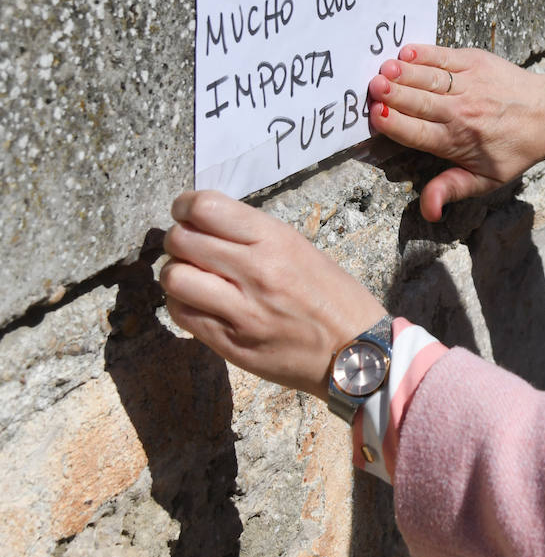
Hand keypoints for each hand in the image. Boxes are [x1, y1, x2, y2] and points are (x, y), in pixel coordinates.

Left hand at [159, 190, 387, 399]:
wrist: (358, 351)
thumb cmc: (335, 297)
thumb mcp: (302, 251)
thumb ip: (256, 238)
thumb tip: (209, 227)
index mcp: (277, 240)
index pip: (206, 208)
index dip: (186, 206)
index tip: (187, 212)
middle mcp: (256, 271)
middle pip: (182, 240)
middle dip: (178, 239)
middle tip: (189, 247)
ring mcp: (242, 310)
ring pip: (174, 278)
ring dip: (177, 273)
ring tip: (193, 277)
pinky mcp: (231, 343)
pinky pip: (183, 314)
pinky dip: (182, 303)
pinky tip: (199, 302)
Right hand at [367, 44, 544, 220]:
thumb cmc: (513, 149)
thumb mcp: (486, 180)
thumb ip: (452, 190)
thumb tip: (428, 211)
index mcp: (458, 142)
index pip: (417, 132)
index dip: (393, 123)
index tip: (374, 115)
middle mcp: (462, 112)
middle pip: (418, 102)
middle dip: (392, 94)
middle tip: (371, 87)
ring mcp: (470, 84)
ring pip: (430, 78)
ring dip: (404, 72)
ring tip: (384, 69)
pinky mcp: (478, 62)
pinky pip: (446, 56)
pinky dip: (426, 53)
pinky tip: (407, 52)